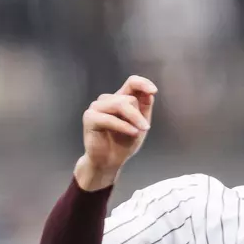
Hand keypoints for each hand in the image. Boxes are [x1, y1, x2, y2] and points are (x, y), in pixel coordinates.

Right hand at [76, 75, 156, 191]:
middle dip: (139, 114)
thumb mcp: (140, 124)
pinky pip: (110, 118)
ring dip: (133, 119)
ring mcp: (96, 107)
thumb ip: (144, 107)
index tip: (153, 91)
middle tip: (145, 128)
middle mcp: (107, 100)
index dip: (143, 83)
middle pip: (129, 98)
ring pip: (120, 104)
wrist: (109, 161)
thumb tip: (150, 92)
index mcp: (120, 98)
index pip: (132, 82)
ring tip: (139, 132)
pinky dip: (123, 126)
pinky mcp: (90, 117)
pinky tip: (132, 132)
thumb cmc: (123, 143)